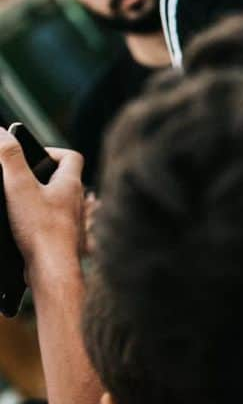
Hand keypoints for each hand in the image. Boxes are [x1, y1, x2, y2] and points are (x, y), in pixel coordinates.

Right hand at [0, 128, 84, 286]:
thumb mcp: (20, 187)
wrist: (53, 270)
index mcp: (69, 185)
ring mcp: (71, 222)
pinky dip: (39, 222)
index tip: (32, 155)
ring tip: (17, 201)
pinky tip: (23, 229)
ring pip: (58, 204)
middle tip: (19, 178)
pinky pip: (52, 225)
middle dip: (42, 176)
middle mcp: (75, 202)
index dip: (52, 151)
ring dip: (40, 200)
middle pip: (63, 180)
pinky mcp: (63, 241)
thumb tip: (1, 133)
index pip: (71, 157)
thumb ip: (10, 158)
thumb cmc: (42, 230)